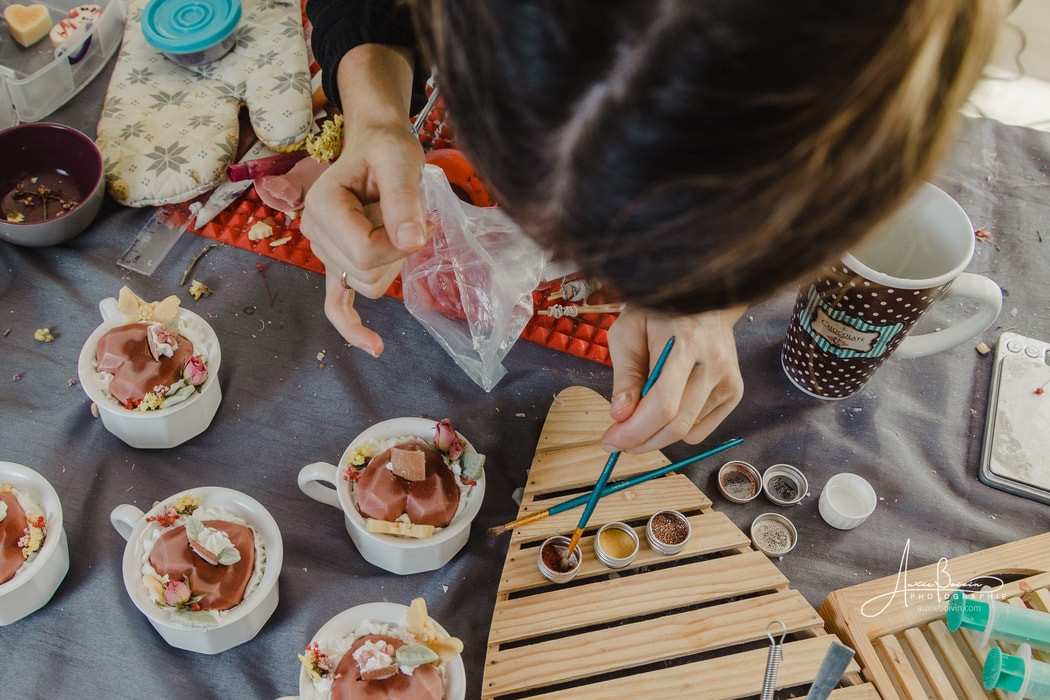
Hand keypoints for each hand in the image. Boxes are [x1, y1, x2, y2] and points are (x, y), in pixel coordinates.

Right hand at [299, 44, 428, 354]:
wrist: (376, 144)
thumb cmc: (387, 149)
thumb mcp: (400, 162)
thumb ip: (403, 200)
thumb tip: (412, 242)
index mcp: (323, 206)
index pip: (365, 253)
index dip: (399, 245)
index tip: (419, 221)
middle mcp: (315, 232)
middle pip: (367, 274)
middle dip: (397, 254)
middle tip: (408, 217)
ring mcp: (323, 251)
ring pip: (367, 284)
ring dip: (391, 262)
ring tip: (393, 224)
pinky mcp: (335, 263)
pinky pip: (337, 303)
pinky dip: (351, 326)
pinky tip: (374, 345)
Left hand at [600, 305, 745, 452]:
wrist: (703, 298)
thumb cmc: (658, 313)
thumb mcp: (628, 332)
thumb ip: (625, 375)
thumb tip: (621, 415)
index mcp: (685, 344)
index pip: (663, 405)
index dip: (634, 431)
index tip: (610, 441)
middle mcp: (713, 364)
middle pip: (676, 425)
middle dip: (641, 441)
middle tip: (618, 441)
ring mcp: (728, 379)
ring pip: (687, 431)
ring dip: (656, 435)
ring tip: (640, 415)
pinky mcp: (735, 390)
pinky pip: (700, 429)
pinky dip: (678, 428)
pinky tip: (670, 406)